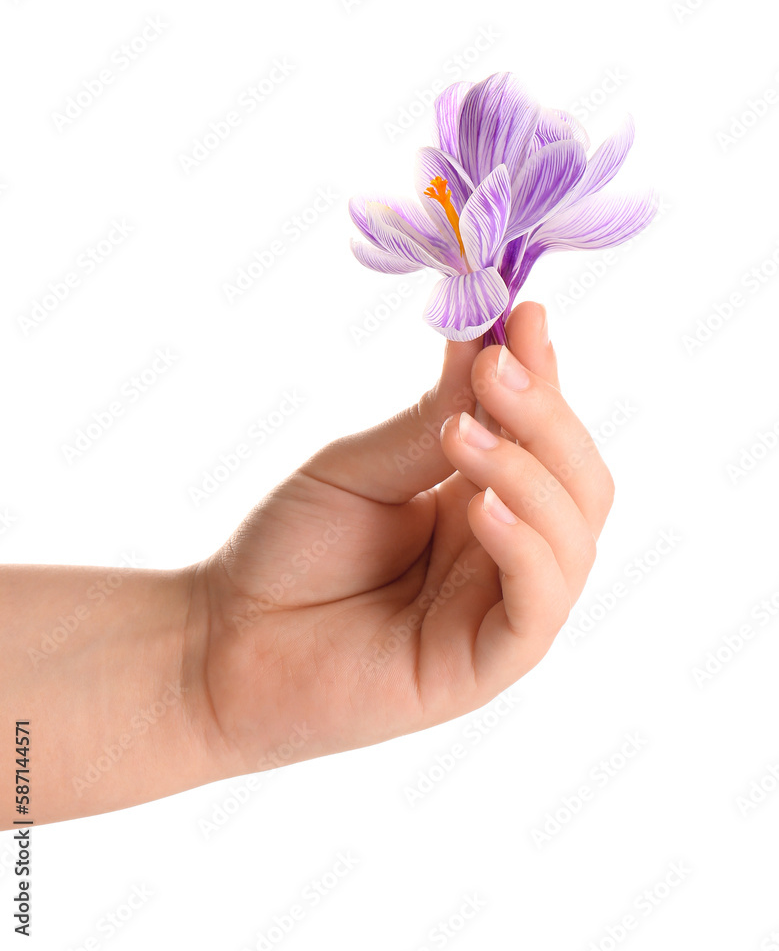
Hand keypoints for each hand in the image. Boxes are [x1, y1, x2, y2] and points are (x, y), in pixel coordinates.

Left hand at [192, 302, 614, 778]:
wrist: (222, 643)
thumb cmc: (287, 552)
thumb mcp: (359, 467)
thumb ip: (431, 419)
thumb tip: (488, 338)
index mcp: (479, 500)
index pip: (543, 434)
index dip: (543, 375)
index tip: (521, 313)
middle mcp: (503, 552)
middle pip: (579, 482)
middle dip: (548, 417)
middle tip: (495, 367)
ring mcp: (500, 608)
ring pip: (573, 537)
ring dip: (530, 472)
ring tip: (462, 432)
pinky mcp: (487, 665)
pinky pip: (539, 604)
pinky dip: (524, 545)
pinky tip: (478, 504)